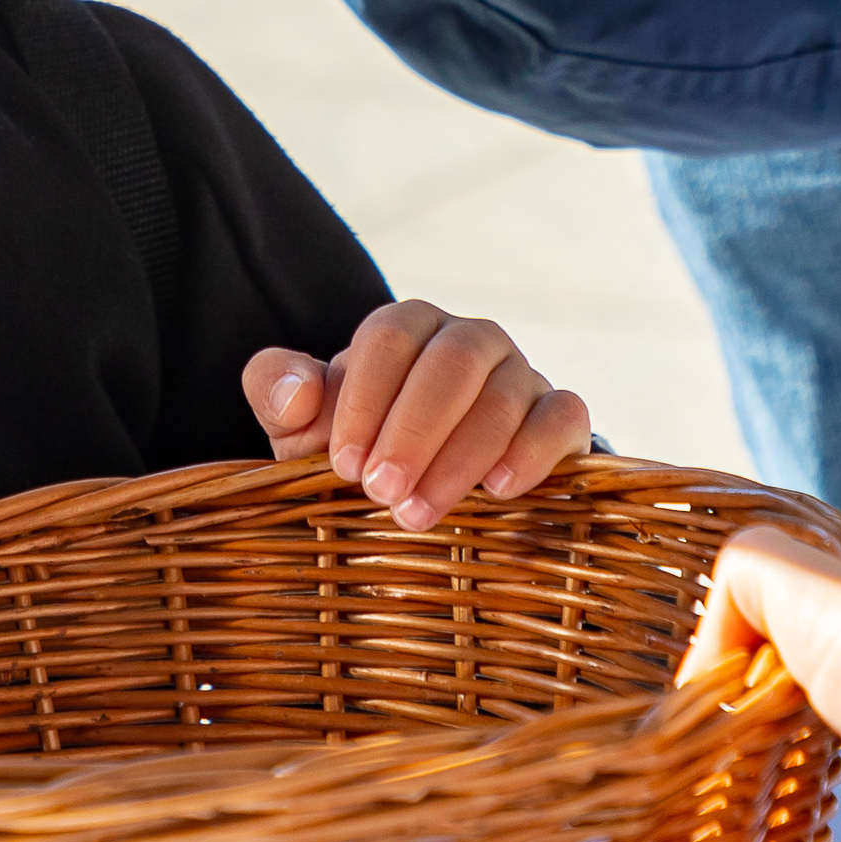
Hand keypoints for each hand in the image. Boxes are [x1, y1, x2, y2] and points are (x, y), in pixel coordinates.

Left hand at [242, 301, 595, 527]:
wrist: (426, 489)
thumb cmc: (360, 451)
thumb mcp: (304, 430)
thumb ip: (278, 396)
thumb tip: (296, 392)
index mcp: (407, 328)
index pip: (390, 337)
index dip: (365, 398)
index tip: (344, 464)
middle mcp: (469, 339)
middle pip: (451, 362)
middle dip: (414, 431)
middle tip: (380, 492)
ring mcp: (521, 374)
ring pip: (504, 395)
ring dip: (460, 458)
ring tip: (419, 513)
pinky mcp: (558, 416)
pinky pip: (562, 416)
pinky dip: (533, 450)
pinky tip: (498, 490)